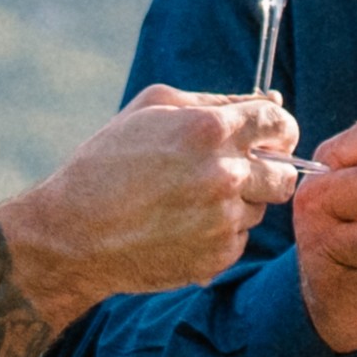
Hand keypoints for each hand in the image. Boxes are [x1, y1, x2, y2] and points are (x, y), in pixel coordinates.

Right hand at [0, 87, 299, 314]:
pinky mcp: (218, 256)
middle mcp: (223, 175)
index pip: (280, 124)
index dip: (279, 130)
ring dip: (237, 202)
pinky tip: (181, 226)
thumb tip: (271, 102)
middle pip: (284, 173)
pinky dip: (220, 232)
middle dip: (268, 169)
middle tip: (235, 171)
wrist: (72, 234)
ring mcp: (222, 220)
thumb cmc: (106, 162)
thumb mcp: (151, 108)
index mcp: (208, 130)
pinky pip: (240, 239)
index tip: (270, 137)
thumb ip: (215, 101)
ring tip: (188, 200)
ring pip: (260, 208)